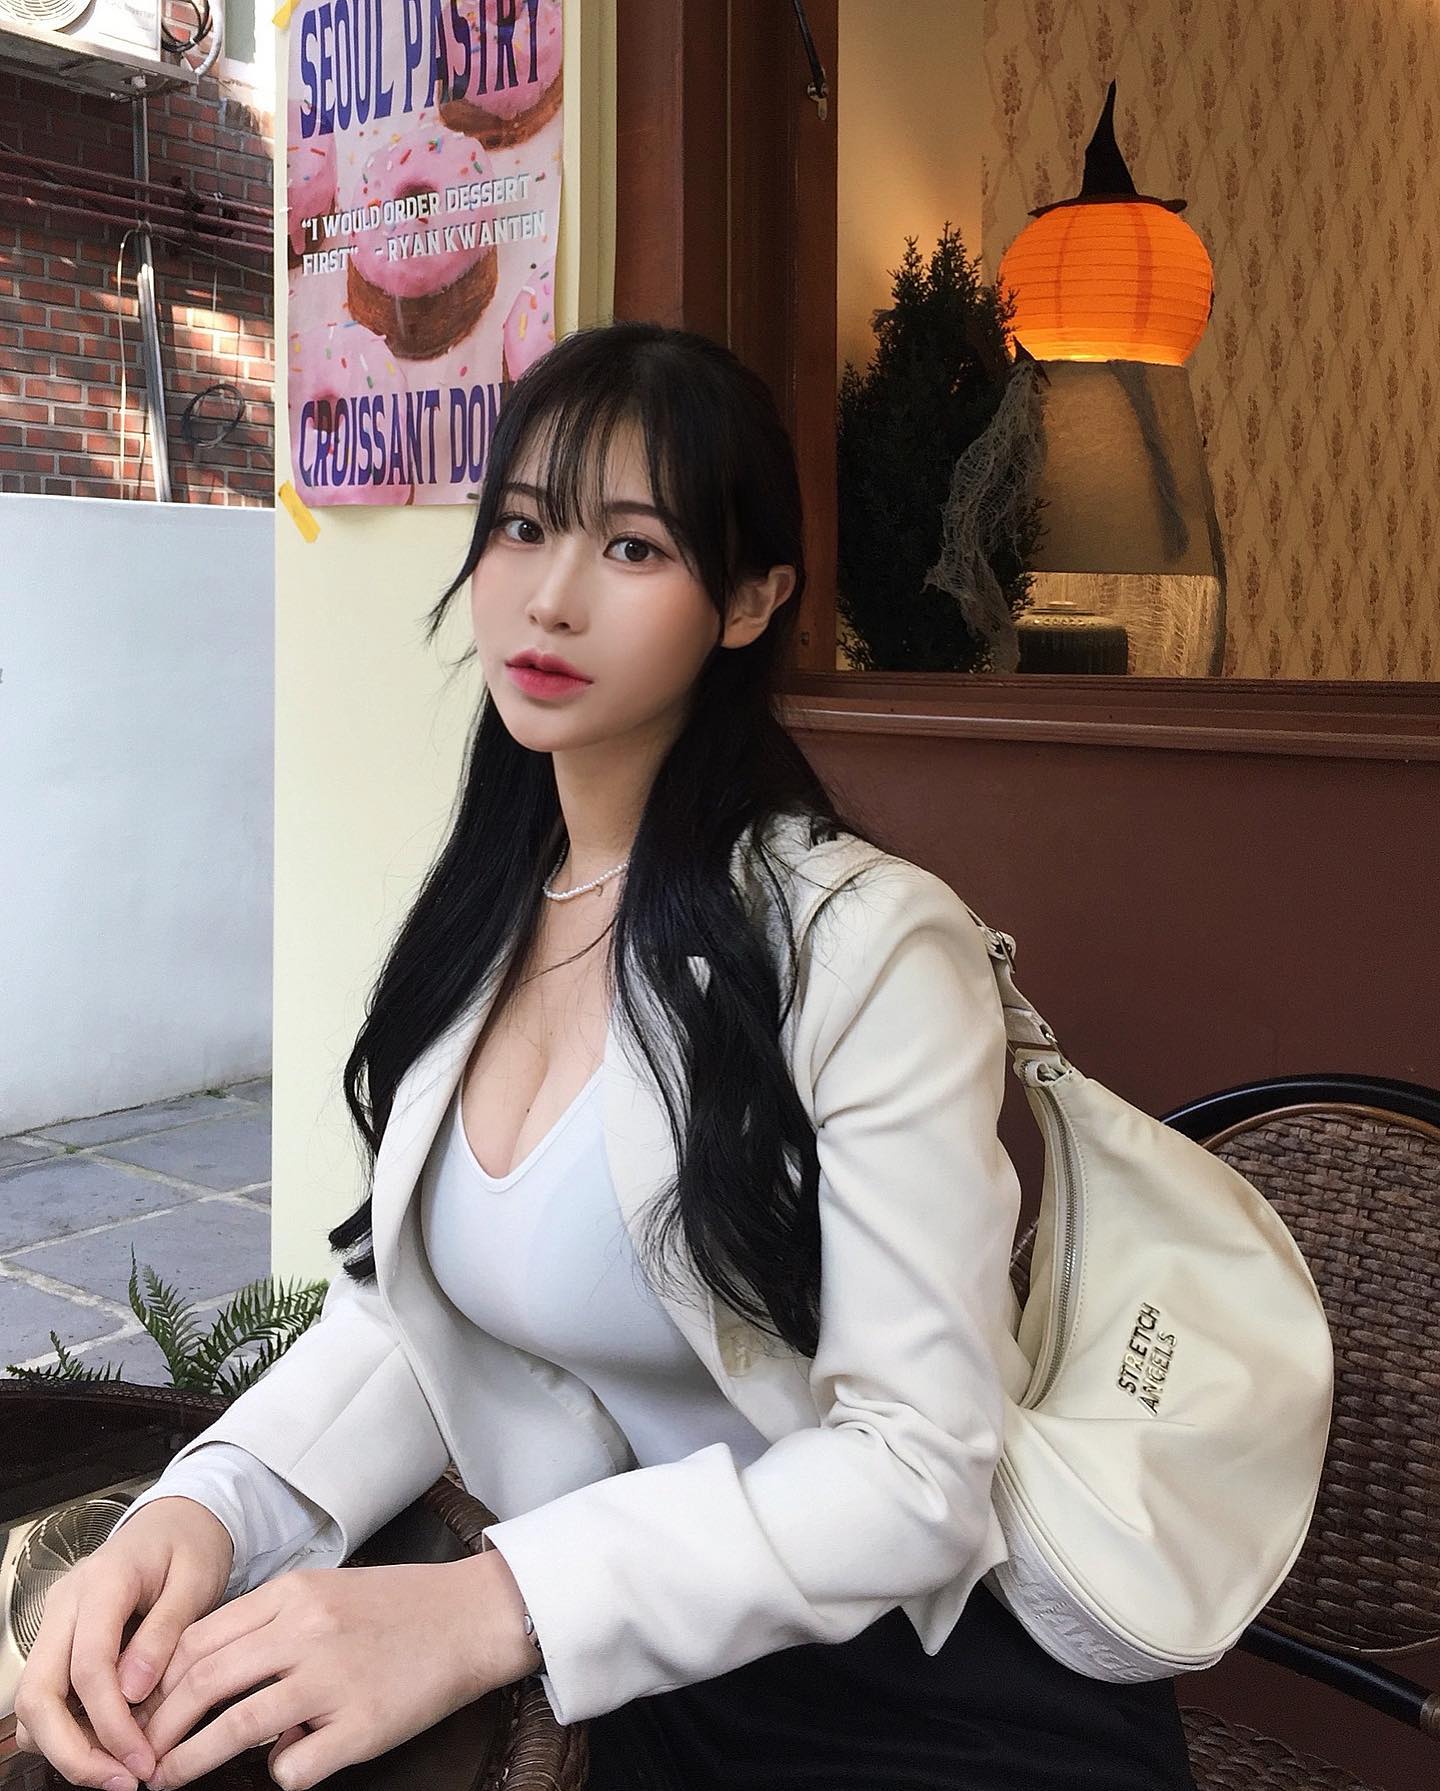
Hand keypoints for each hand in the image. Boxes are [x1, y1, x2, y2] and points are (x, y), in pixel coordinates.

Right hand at [12, 1495, 234, 1790]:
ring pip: (33, 1704)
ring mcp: (56, 1624)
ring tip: (120, 1771)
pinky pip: (48, 1698)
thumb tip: (133, 1692)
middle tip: (123, 1782)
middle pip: (38, 1695)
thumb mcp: (196, 1579)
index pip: (88, 1667)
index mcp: (102, 1582)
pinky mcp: (59, 1641)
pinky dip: (69, 1731)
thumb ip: (165, 1632)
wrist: (179, 1520)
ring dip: (67, 1748)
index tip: (142, 1759)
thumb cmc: (191, 1546)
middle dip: (73, 1751)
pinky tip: (111, 1745)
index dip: (111, 1723)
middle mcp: (65, 1605)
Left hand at [131, 1552, 531, 1789]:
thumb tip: (210, 1678)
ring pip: (234, 1728)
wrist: (471, 1618)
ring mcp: (333, 1679)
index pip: (198, 1639)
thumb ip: (271, 1624)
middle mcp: (307, 1631)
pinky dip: (278, 1773)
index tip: (139, 1711)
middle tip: (141, 1756)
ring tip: (167, 1780)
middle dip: (158, 1728)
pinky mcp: (361, 1726)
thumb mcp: (327, 1592)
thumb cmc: (397, 1607)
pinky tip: (290, 1763)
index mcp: (294, 1594)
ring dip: (189, 1761)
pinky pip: (292, 1766)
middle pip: (203, 1683)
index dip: (157, 1683)